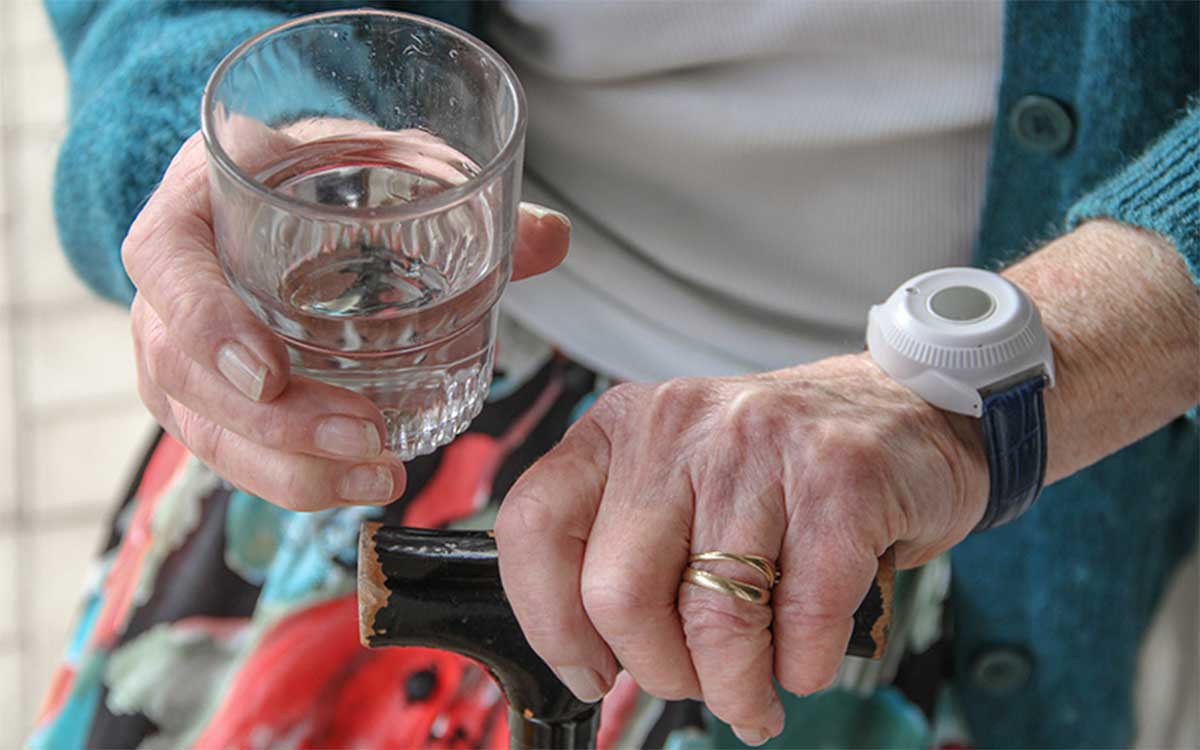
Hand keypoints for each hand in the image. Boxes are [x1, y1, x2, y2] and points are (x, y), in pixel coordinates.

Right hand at [123, 131, 569, 510]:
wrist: (273, 191)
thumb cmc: (313, 171)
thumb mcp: (369, 156)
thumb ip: (451, 189)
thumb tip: (551, 238)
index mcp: (191, 211)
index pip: (164, 265)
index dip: (205, 325)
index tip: (269, 373)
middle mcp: (169, 292)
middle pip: (183, 375)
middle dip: (275, 425)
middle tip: (367, 437)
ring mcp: (182, 356)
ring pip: (208, 432)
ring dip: (290, 470)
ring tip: (379, 478)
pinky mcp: (211, 401)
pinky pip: (234, 454)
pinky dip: (295, 478)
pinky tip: (361, 484)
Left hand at [494, 353, 986, 744]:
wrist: (908, 412)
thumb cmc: (780, 468)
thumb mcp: (680, 479)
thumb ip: (626, 545)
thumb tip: (588, 654)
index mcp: (622, 427)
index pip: (534, 526)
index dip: (548, 622)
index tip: (588, 670)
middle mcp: (678, 428)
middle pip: (618, 593)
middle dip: (655, 671)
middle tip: (692, 683)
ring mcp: (758, 450)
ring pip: (712, 622)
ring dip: (733, 689)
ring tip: (753, 696)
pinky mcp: (838, 484)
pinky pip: (802, 623)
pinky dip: (802, 668)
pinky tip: (806, 658)